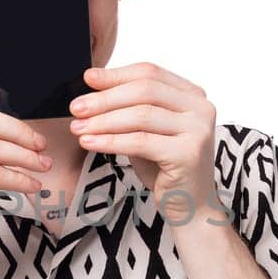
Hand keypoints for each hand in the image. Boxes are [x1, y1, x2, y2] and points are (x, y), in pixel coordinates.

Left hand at [69, 62, 219, 223]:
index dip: (116, 75)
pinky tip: (90, 143)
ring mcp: (198, 130)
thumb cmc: (164, 167)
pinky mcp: (188, 153)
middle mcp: (200, 108)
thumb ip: (128, 108)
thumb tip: (92, 88)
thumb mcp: (145, 130)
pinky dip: (111, 141)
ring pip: (141, 115)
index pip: (150, 73)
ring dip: (103, 121)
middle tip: (77, 107)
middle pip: (144, 91)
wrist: (189, 205)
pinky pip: (140, 141)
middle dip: (105, 98)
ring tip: (78, 127)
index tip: (88, 78)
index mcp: (192, 95)